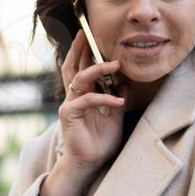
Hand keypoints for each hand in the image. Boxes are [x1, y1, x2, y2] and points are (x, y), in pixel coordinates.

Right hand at [57, 29, 128, 167]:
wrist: (89, 163)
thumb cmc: (100, 142)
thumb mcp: (115, 116)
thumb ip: (117, 98)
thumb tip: (125, 83)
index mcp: (82, 95)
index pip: (80, 68)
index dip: (82, 51)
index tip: (89, 35)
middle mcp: (73, 96)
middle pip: (73, 66)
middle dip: (79, 48)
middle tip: (86, 33)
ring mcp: (69, 104)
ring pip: (80, 78)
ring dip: (98, 69)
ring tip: (115, 65)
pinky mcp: (69, 114)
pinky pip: (87, 99)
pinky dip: (104, 98)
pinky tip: (118, 102)